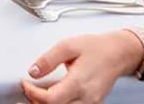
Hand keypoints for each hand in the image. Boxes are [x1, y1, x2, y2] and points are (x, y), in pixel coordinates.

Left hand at [20, 30, 143, 103]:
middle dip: (37, 102)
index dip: (32, 93)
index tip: (25, 83)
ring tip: (37, 95)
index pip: (50, 99)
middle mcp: (86, 97)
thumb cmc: (97, 48)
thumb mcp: (68, 45)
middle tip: (28, 91)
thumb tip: (33, 71)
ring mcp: (90, 103)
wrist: (118, 53)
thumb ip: (48, 59)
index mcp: (79, 82)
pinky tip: (52, 97)